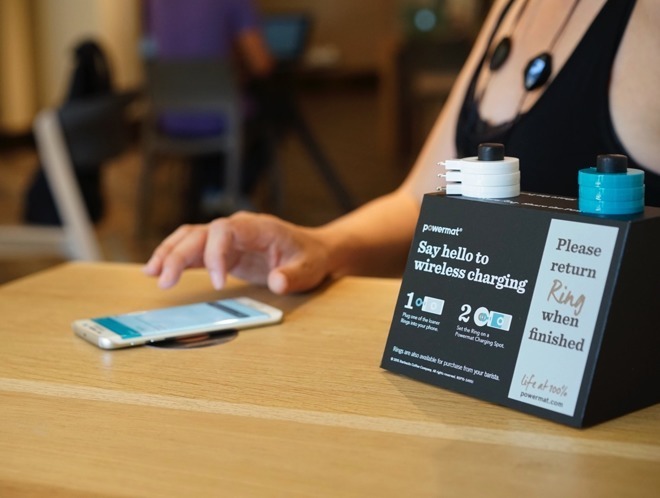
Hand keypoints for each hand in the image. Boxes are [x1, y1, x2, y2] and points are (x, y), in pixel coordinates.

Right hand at [143, 211, 331, 294]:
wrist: (313, 251)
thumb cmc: (309, 257)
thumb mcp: (308, 268)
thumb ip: (293, 276)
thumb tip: (277, 282)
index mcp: (257, 227)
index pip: (225, 230)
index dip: (215, 254)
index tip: (216, 283)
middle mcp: (238, 227)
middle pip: (200, 233)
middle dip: (179, 255)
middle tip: (164, 281)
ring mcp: (228, 238)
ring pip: (190, 237)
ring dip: (169, 253)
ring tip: (151, 273)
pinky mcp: (222, 250)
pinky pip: (194, 249)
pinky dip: (175, 257)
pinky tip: (156, 270)